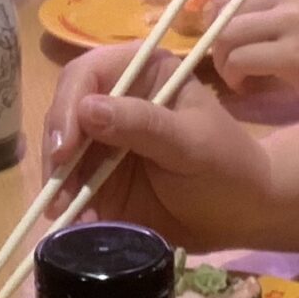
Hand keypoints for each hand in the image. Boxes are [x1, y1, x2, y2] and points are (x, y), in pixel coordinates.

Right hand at [42, 42, 276, 250]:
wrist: (242, 214)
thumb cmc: (228, 165)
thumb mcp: (192, 143)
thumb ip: (143, 125)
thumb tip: (87, 109)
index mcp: (140, 73)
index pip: (86, 75)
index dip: (67, 107)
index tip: (65, 148)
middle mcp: (114, 100)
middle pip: (63, 114)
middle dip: (56, 151)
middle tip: (59, 190)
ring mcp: (102, 141)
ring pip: (59, 154)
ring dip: (59, 185)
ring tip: (67, 215)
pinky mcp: (96, 178)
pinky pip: (70, 188)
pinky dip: (69, 206)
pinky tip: (79, 224)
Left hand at [208, 0, 298, 104]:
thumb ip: (269, 7)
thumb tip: (216, 22)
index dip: (216, 20)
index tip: (225, 43)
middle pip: (221, 11)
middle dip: (216, 41)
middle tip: (229, 64)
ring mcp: (292, 18)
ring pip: (225, 34)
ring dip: (223, 61)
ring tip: (239, 76)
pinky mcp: (295, 52)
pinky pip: (239, 60)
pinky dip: (234, 76)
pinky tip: (247, 85)